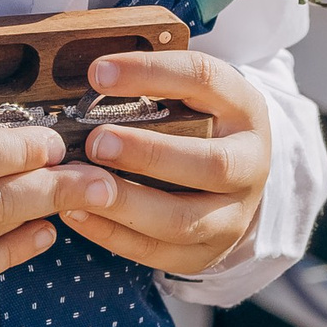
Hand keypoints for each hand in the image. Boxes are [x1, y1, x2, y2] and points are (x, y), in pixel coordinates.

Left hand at [68, 51, 275, 277]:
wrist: (234, 183)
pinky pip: (157, 253)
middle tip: (96, 141)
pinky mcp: (206, 254)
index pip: (204, 79)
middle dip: (149, 154)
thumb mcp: (192, 95)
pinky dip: (112, 234)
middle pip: (210, 163)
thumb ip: (151, 86)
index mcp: (244, 109)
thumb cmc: (198, 126)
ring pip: (182, 220)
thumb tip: (91, 75)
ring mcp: (233, 216)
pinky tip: (77, 212)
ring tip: (79, 183)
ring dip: (125, 202)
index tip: (98, 73)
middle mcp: (249, 164)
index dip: (152, 72)